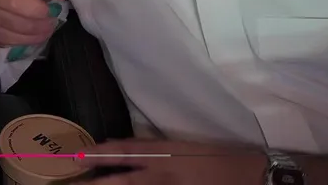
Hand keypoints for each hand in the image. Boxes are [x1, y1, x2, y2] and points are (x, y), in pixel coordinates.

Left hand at [81, 138, 267, 184]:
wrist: (250, 176)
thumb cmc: (216, 156)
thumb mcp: (182, 146)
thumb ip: (151, 148)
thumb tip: (121, 146)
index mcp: (163, 154)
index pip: (123, 152)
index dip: (98, 154)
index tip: (77, 156)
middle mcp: (161, 174)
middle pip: (120, 181)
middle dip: (95, 184)